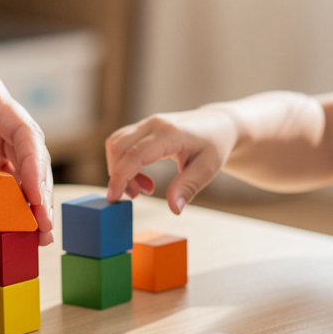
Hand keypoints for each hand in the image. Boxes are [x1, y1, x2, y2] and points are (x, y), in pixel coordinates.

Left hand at [0, 63, 53, 242]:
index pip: (22, 131)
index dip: (34, 164)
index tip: (35, 198)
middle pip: (29, 158)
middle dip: (38, 194)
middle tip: (42, 228)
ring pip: (17, 179)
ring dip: (27, 209)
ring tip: (36, 239)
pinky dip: (1, 214)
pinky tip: (7, 235)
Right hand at [104, 107, 235, 213]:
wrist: (218, 124)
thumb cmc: (215, 145)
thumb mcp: (208, 169)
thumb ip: (188, 187)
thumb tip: (174, 209)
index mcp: (170, 134)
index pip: (135, 154)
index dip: (121, 176)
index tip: (114, 197)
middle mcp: (154, 124)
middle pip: (118, 147)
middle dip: (118, 175)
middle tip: (137, 195)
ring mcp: (147, 124)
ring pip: (116, 144)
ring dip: (120, 170)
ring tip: (143, 187)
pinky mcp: (143, 128)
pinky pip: (122, 144)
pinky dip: (124, 163)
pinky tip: (142, 177)